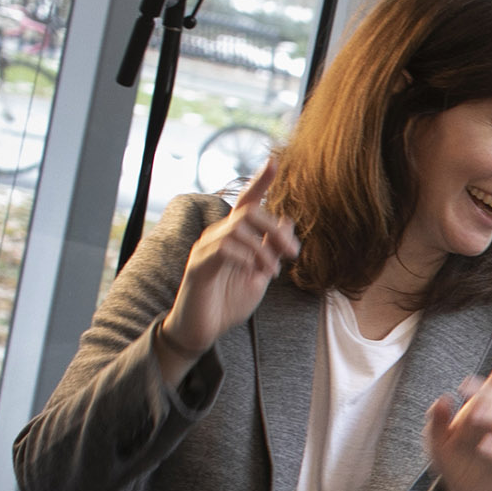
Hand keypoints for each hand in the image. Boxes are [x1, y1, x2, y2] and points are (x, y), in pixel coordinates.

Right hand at [159, 160, 299, 369]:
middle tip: (293, 254)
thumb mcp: (260, 272)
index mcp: (234, 236)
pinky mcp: (198, 266)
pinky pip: (223, 249)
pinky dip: (246, 258)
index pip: (247, 201)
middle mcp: (217, 235)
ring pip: (238, 229)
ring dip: (264, 249)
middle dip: (277, 229)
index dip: (260, 181)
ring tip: (271, 271)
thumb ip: (272, 248)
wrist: (203, 329)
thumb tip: (288, 220)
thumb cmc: (228, 300)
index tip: (274, 161)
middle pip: (249, 212)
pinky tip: (254, 273)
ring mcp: (205, 248)